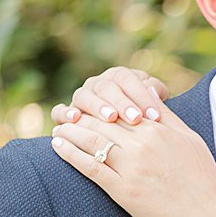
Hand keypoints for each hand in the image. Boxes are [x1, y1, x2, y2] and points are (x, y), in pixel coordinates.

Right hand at [50, 66, 169, 126]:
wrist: (128, 139)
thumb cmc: (144, 122)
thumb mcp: (154, 108)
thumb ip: (156, 96)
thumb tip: (156, 92)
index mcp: (118, 77)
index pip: (127, 79)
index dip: (141, 94)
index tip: (155, 115)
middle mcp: (97, 84)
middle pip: (106, 86)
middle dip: (122, 102)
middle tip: (136, 118)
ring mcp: (80, 98)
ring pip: (84, 96)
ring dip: (97, 106)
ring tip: (111, 117)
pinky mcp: (65, 114)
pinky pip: (59, 111)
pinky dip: (64, 113)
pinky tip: (75, 119)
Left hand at [50, 104, 215, 216]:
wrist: (206, 216)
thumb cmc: (202, 178)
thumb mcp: (189, 138)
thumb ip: (167, 116)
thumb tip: (149, 94)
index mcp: (158, 129)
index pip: (120, 108)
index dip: (99, 103)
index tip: (85, 102)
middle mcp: (143, 144)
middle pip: (102, 121)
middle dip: (79, 114)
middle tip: (63, 111)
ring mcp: (132, 167)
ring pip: (92, 140)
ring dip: (70, 130)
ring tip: (57, 126)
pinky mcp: (123, 191)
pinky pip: (91, 167)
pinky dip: (71, 154)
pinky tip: (58, 146)